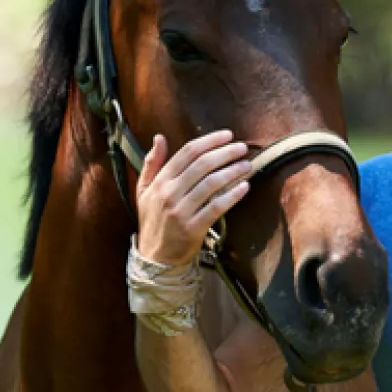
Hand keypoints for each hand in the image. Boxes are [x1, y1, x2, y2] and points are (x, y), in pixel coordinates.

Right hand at [135, 130, 252, 266]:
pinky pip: (216, 207)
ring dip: (233, 171)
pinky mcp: (193, 228)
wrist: (155, 257)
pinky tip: (245, 187)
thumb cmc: (153, 220)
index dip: (210, 141)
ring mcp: (181, 211)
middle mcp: (169, 193)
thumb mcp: (144, 191)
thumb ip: (152, 163)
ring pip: (211, 184)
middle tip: (242, 147)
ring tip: (248, 165)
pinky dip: (232, 196)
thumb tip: (159, 137)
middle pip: (202, 165)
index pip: (187, 153)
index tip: (228, 135)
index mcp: (159, 182)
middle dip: (225, 153)